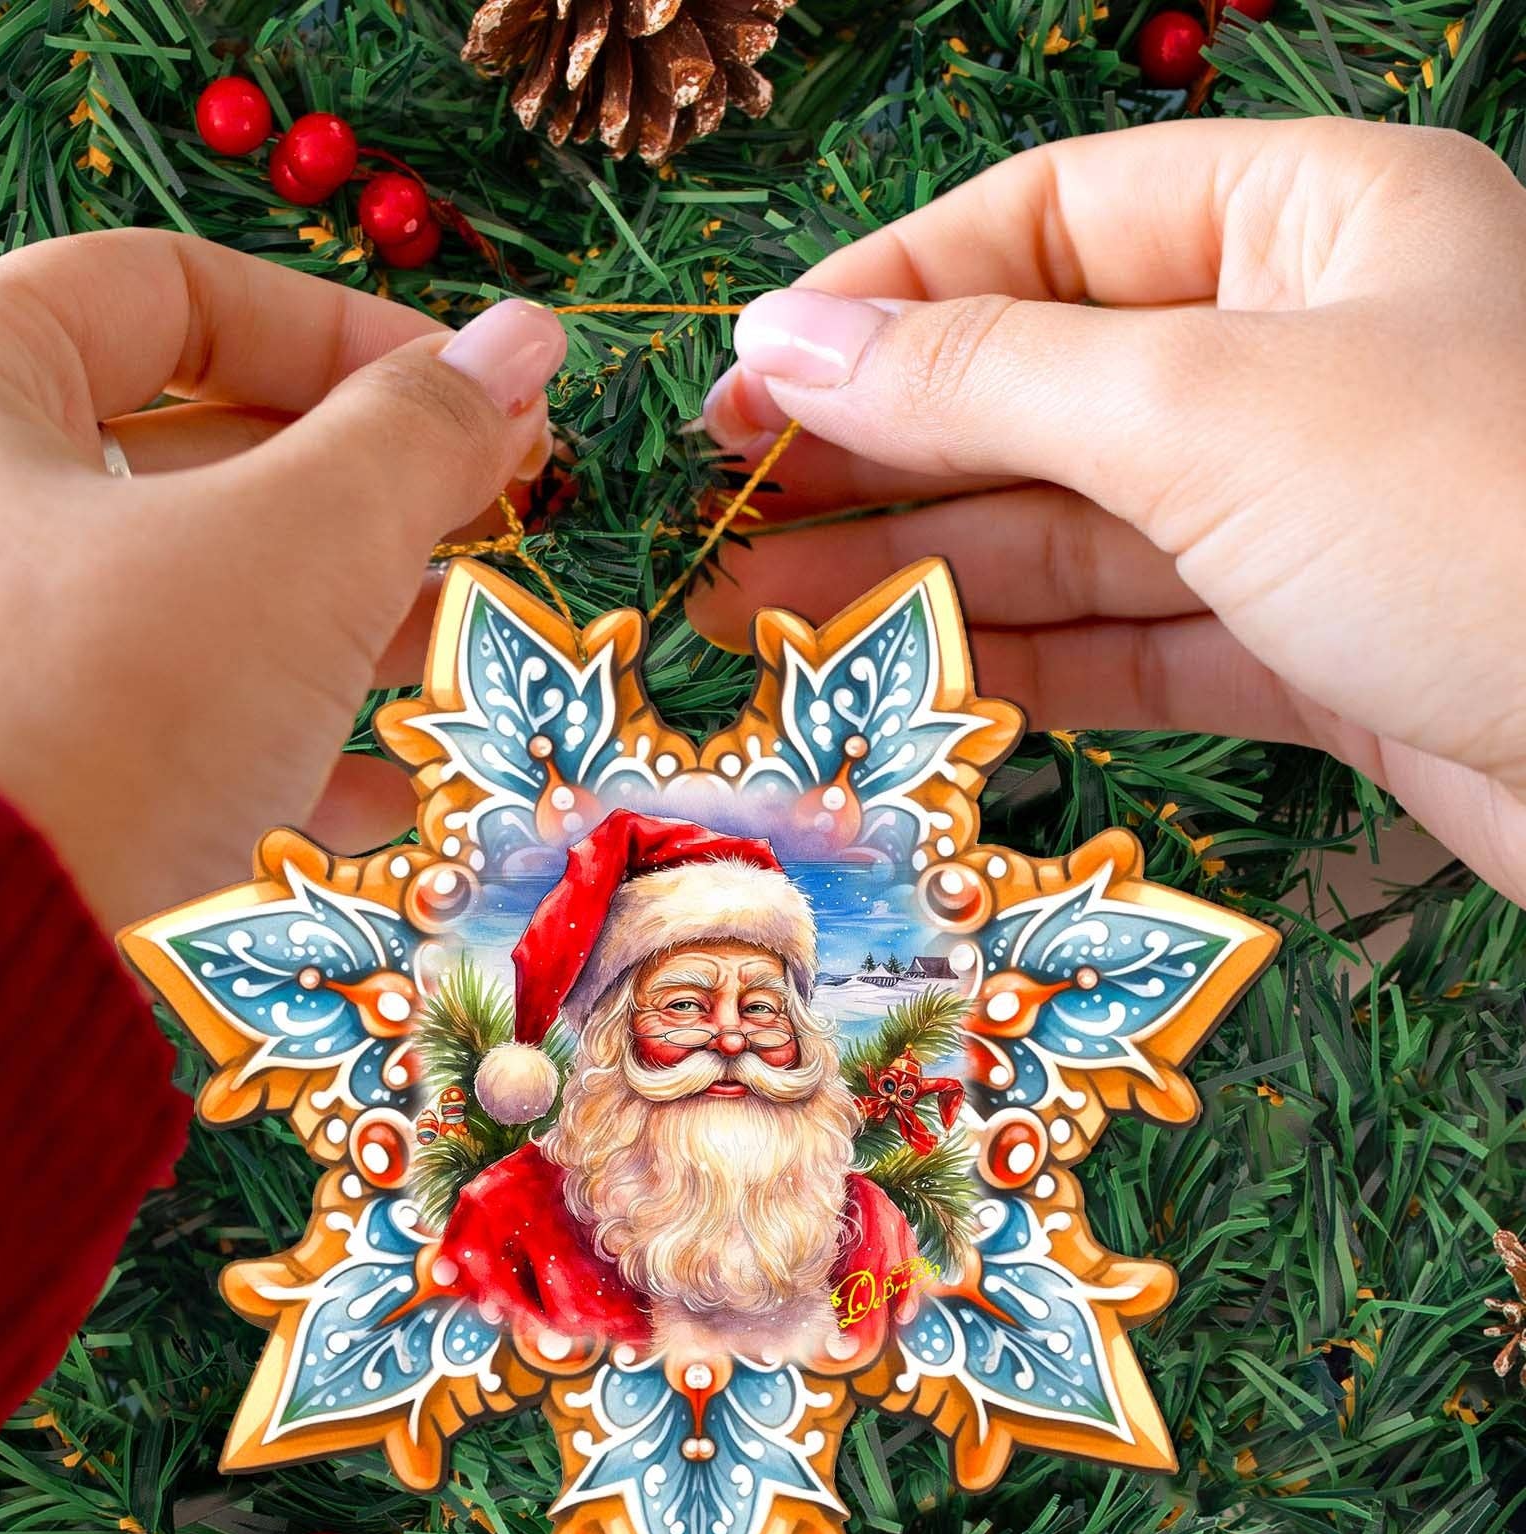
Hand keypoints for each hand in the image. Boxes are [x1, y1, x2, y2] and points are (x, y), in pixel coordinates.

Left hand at [0, 231, 565, 928]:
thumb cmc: (103, 708)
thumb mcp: (296, 548)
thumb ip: (418, 437)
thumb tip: (527, 343)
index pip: (168, 290)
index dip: (341, 327)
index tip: (468, 394)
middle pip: (184, 452)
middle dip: (358, 488)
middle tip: (489, 514)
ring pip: (183, 602)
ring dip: (334, 618)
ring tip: (450, 645)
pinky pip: (155, 726)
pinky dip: (271, 741)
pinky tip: (379, 792)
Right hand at [698, 119, 1525, 903]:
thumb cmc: (1480, 522)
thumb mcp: (1207, 408)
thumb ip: (984, 375)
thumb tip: (783, 337)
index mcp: (1309, 223)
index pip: (1049, 222)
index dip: (885, 294)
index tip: (749, 371)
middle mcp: (1305, 353)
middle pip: (1041, 385)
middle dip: (877, 451)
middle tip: (720, 511)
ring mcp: (1304, 510)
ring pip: (1069, 528)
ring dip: (915, 569)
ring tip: (754, 610)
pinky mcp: (1308, 645)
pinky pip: (1128, 635)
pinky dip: (1014, 657)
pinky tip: (894, 674)